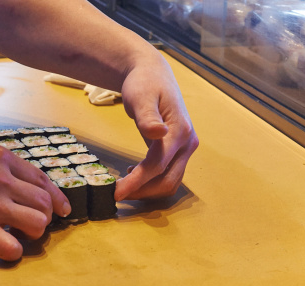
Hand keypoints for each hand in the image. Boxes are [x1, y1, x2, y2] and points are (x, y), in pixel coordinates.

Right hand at [0, 144, 68, 259]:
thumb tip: (19, 182)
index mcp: (0, 159)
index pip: (43, 180)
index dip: (56, 198)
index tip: (62, 209)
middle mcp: (0, 179)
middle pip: (44, 204)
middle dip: (44, 217)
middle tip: (33, 224)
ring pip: (37, 224)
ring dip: (33, 233)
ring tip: (19, 234)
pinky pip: (13, 247)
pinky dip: (13, 251)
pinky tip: (4, 247)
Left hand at [115, 53, 198, 200]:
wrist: (153, 74)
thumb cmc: (144, 83)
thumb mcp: (140, 96)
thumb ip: (147, 117)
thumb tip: (158, 133)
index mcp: (180, 131)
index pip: (158, 165)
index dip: (137, 182)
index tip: (116, 192)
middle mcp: (188, 143)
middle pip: (168, 180)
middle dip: (143, 191)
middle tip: (117, 193)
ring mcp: (186, 148)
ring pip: (170, 181)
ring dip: (148, 189)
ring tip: (124, 185)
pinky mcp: (180, 151)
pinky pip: (168, 174)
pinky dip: (152, 181)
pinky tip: (133, 173)